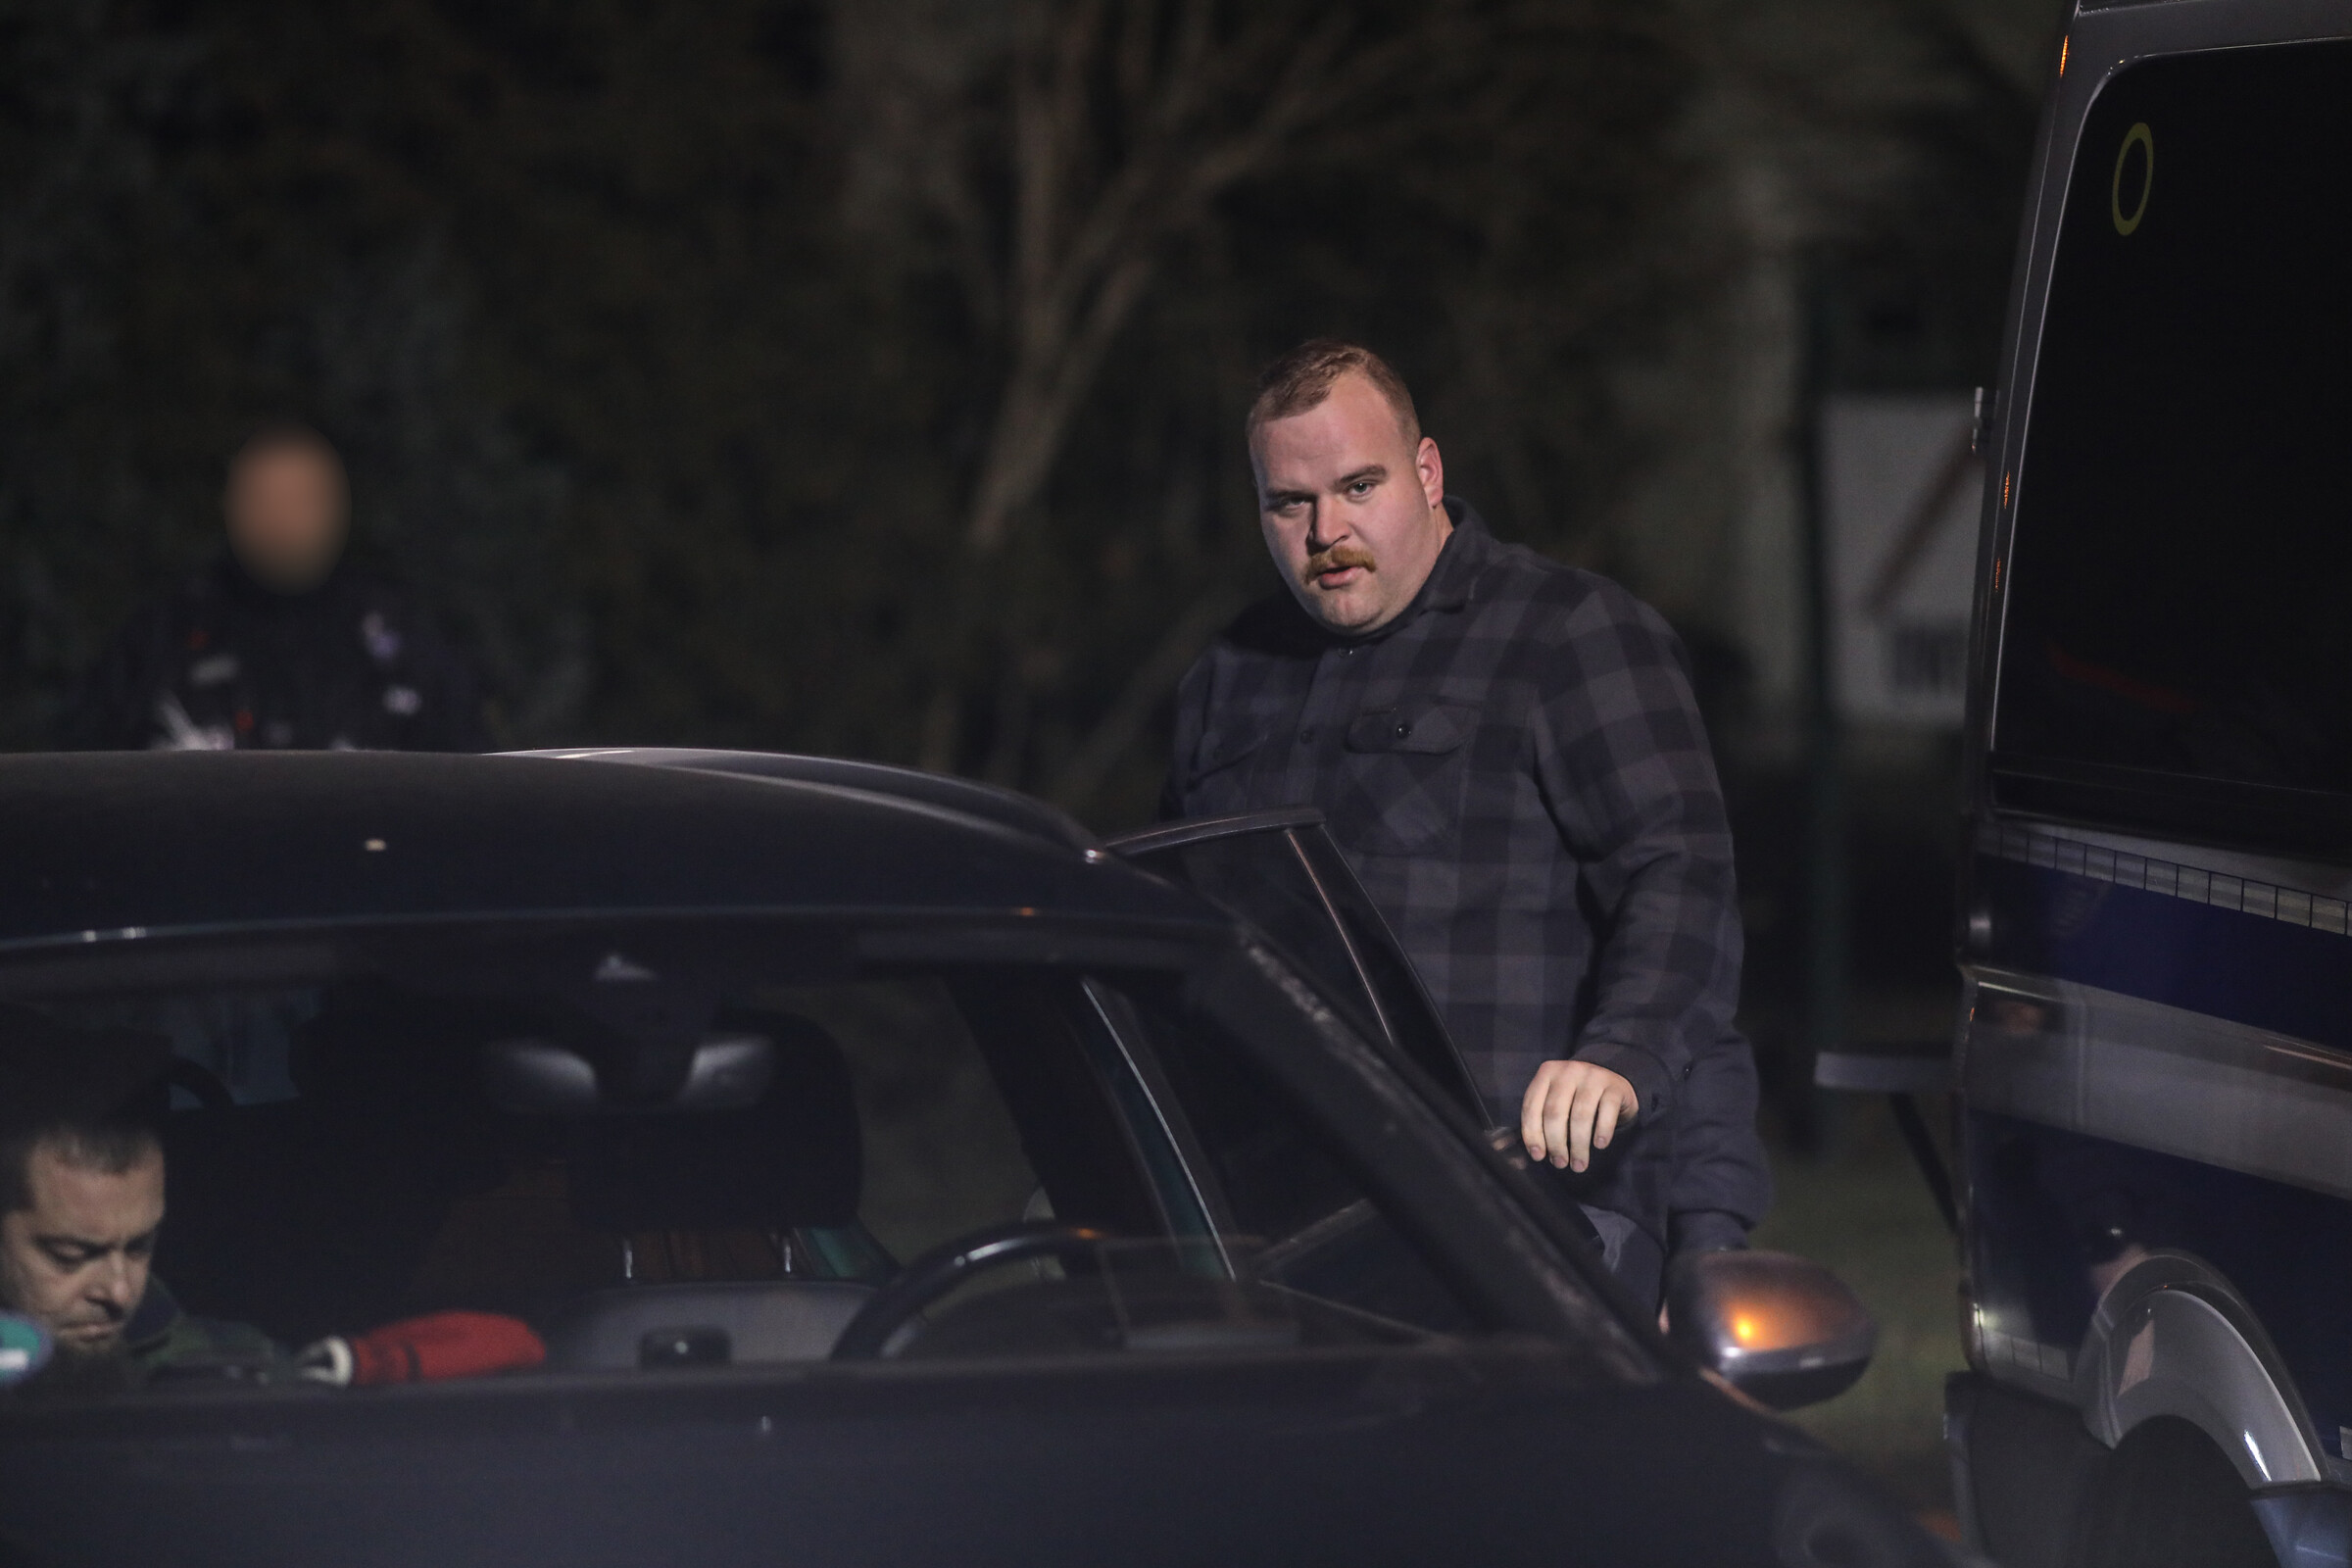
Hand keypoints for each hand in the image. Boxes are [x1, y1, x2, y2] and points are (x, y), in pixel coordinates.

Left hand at [1520, 1060, 1639, 1172]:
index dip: (1532, 1134)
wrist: (1613, 1083)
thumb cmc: (1576, 1098)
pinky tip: (1599, 1145)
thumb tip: (1535, 1153)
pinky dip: (1602, 1132)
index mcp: (1546, 1073)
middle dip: (1556, 1144)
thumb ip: (1541, 1121)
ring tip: (1579, 1164)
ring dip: (1578, 1146)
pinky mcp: (1614, 1086)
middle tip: (1560, 1164)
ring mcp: (1592, 1075)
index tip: (1538, 1156)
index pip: (1532, 1106)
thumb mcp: (1555, 1102)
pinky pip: (1607, 1112)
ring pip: (1580, 1116)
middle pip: (1555, 1112)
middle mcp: (1568, 1071)